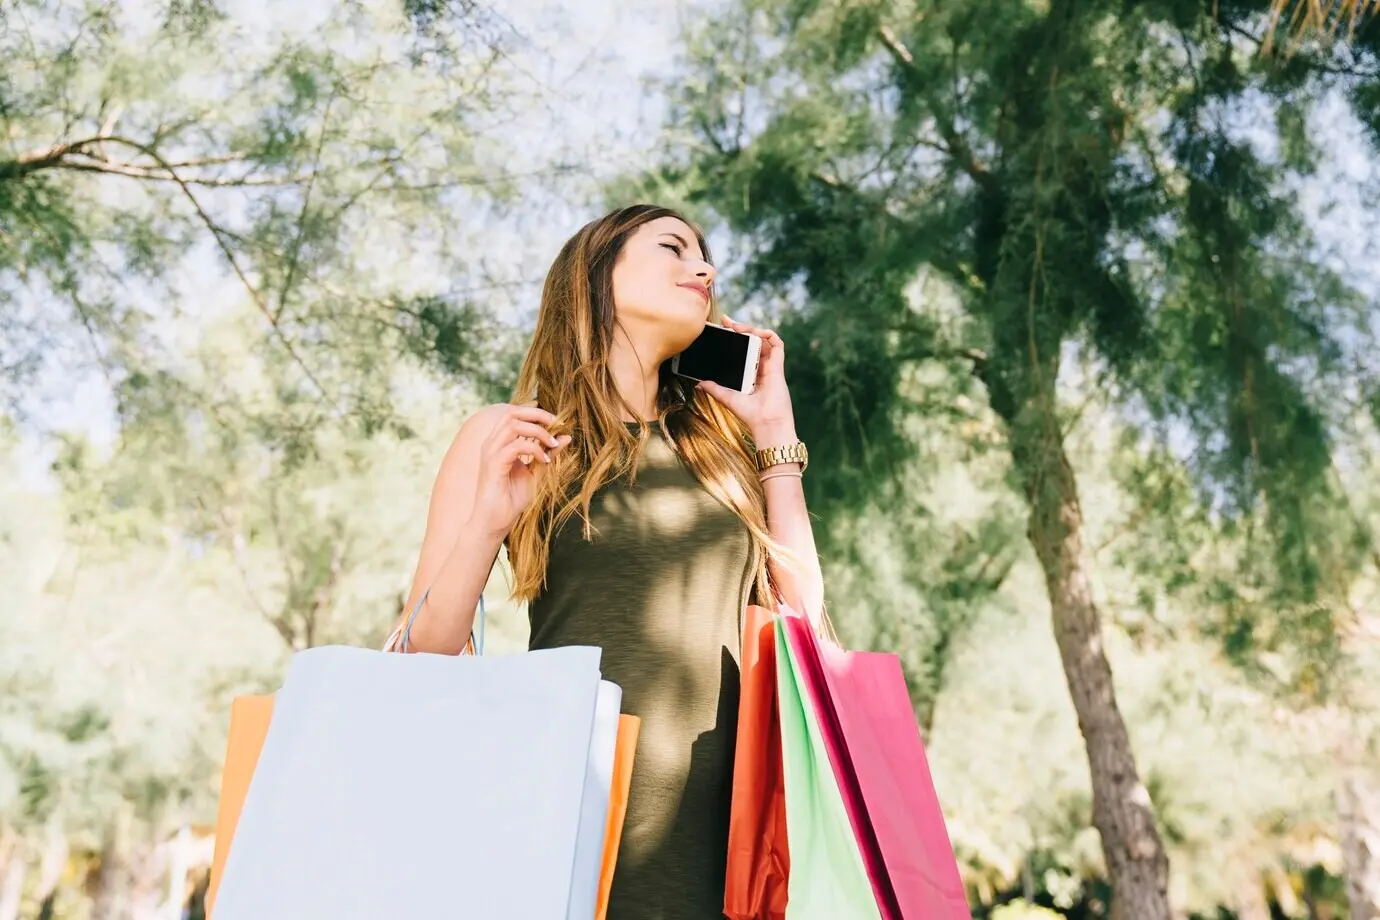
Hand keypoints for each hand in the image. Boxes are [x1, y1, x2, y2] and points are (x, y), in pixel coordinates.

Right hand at [470, 405, 570, 538]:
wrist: (494, 522)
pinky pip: (515, 446)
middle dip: (537, 414)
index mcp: (499, 443)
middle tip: (556, 424)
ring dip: (538, 431)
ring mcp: (490, 453)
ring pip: (513, 425)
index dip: (535, 412)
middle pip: (511, 413)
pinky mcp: (493, 464)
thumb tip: (565, 437)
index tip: (556, 421)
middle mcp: (491, 444)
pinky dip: (534, 450)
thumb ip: (547, 454)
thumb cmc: (510, 499)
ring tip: (553, 444)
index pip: (513, 414)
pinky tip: (545, 461)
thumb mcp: (535, 473)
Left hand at [696, 316, 796, 443]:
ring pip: (764, 339)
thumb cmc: (750, 414)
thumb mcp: (727, 397)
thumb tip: (698, 383)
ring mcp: (770, 365)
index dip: (734, 338)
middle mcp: (760, 367)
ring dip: (751, 329)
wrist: (765, 423)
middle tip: (725, 322)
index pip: (743, 350)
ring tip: (737, 327)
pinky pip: (777, 344)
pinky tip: (756, 332)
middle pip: (753, 341)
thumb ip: (714, 388)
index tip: (721, 329)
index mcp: (750, 373)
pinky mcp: (778, 366)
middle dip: (740, 328)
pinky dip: (768, 334)